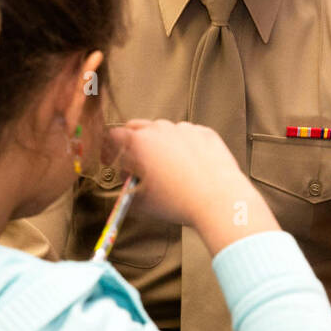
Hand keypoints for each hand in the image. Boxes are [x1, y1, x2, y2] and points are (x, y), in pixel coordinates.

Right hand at [105, 120, 277, 251]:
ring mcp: (185, 129)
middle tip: (138, 163)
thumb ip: (126, 186)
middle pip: (138, 128)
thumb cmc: (180, 202)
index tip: (113, 160)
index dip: (109, 150)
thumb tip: (127, 180)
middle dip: (133, 144)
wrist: (220, 201)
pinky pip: (188, 135)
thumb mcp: (141, 200)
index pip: (114, 136)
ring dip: (160, 144)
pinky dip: (184, 146)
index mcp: (140, 142)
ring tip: (168, 168)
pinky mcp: (205, 133)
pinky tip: (190, 165)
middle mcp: (161, 129)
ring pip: (165, 131)